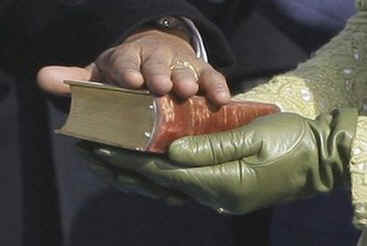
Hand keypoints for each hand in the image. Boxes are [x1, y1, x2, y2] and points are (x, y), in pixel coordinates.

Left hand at [37, 29, 229, 104]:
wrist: (156, 58)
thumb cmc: (126, 73)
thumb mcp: (100, 75)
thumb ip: (76, 80)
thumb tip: (43, 78)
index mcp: (127, 59)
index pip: (124, 62)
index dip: (126, 70)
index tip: (130, 82)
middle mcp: (154, 60)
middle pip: (156, 64)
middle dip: (158, 74)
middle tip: (160, 87)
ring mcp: (179, 65)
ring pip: (184, 69)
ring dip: (187, 79)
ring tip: (189, 92)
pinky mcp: (200, 71)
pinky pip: (211, 76)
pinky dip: (216, 85)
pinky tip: (222, 99)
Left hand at [78, 109, 356, 213]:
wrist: (318, 160)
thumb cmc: (290, 142)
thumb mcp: (252, 138)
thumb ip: (210, 146)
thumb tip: (170, 151)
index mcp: (220, 183)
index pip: (164, 173)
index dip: (130, 160)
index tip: (102, 147)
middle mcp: (214, 195)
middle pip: (160, 184)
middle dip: (124, 169)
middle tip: (93, 153)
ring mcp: (219, 195)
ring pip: (169, 186)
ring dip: (138, 174)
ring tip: (109, 160)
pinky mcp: (224, 190)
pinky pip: (184, 185)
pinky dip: (160, 177)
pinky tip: (145, 168)